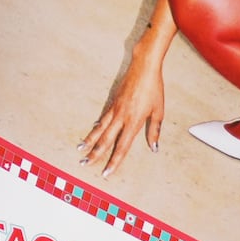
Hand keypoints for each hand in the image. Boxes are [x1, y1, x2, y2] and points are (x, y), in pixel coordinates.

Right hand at [79, 51, 166, 174]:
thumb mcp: (158, 111)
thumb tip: (153, 147)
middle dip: (95, 154)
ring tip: (81, 150)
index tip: (106, 172)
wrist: (143, 68)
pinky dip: (96, 127)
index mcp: (133, 122)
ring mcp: (115, 109)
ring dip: (90, 141)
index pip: (122, 147)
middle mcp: (121, 117)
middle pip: (105, 140)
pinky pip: (102, 118)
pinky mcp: (112, 102)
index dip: (114, 161)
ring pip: (100, 129)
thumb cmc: (153, 89)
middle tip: (85, 164)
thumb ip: (154, 130)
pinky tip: (91, 133)